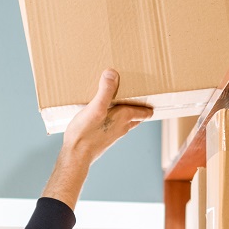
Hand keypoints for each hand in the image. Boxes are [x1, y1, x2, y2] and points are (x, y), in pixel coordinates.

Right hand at [40, 69, 151, 210]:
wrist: (75, 156)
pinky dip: (113, 118)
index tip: (153, 96)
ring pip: (125, 122)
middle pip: (136, 116)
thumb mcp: (96, 108)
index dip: (149, 104)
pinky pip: (112, 125)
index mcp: (124, 118)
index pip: (144, 111)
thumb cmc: (86, 133)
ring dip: (126, 112)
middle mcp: (122, 127)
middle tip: (139, 96)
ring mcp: (112, 134)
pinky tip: (103, 114)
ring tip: (122, 102)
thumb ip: (105, 91)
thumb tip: (112, 73)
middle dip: (138, 107)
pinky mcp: (102, 138)